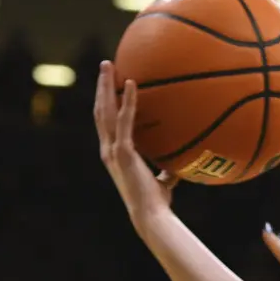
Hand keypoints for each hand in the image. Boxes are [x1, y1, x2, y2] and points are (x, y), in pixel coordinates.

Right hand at [94, 61, 177, 218]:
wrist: (151, 215)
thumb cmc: (156, 202)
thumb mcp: (162, 182)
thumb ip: (166, 172)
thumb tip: (179, 166)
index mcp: (114, 153)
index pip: (106, 123)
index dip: (105, 102)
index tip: (108, 85)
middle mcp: (108, 149)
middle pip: (100, 111)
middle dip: (101, 86)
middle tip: (105, 65)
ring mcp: (113, 149)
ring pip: (105, 111)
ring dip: (106, 86)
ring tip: (109, 65)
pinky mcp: (123, 151)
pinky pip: (125, 120)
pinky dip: (127, 101)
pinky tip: (132, 84)